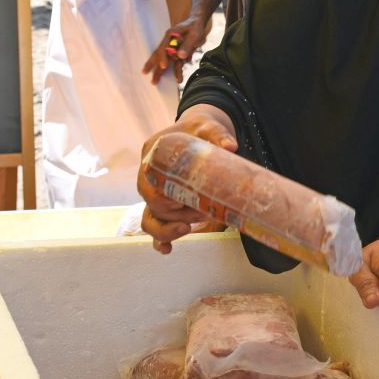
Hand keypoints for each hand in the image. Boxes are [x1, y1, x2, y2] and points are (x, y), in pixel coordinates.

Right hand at [138, 105, 237, 253]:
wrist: (200, 133)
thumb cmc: (200, 130)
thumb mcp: (207, 127)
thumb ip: (217, 134)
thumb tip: (231, 146)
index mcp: (152, 156)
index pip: (147, 182)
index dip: (161, 197)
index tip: (180, 202)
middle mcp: (149, 178)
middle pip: (151, 205)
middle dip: (174, 215)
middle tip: (203, 214)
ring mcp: (155, 194)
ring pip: (150, 220)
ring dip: (167, 230)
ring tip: (188, 230)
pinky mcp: (166, 206)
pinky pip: (156, 227)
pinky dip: (160, 241)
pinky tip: (167, 251)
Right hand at [141, 13, 211, 83]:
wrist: (198, 24)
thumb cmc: (195, 27)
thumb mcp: (194, 35)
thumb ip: (187, 45)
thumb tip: (180, 56)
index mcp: (170, 35)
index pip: (163, 48)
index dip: (162, 57)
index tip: (163, 66)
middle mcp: (169, 42)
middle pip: (159, 55)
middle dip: (153, 65)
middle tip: (146, 74)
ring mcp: (173, 48)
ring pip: (166, 61)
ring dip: (161, 71)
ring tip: (155, 82)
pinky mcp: (179, 53)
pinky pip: (177, 63)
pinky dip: (177, 71)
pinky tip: (178, 79)